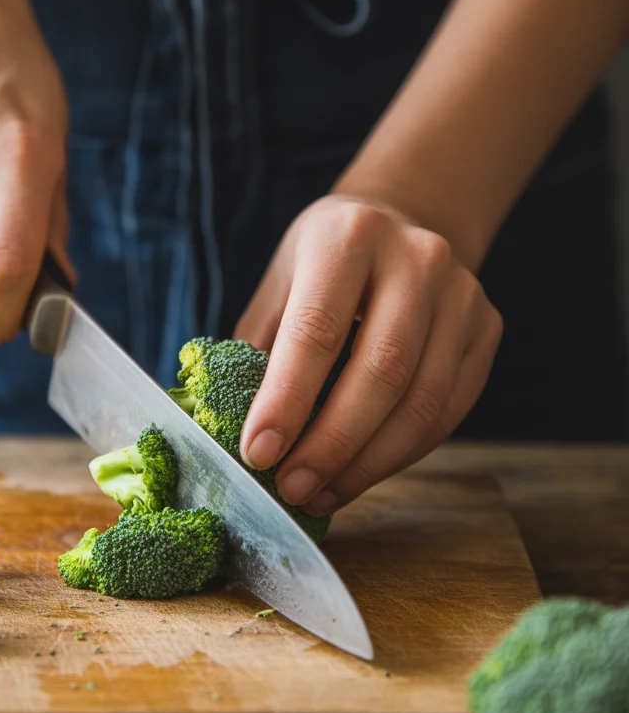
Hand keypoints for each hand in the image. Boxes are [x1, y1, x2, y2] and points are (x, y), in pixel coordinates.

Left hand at [236, 194, 502, 511]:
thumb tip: (227, 429)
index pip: (317, 330)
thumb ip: (256, 348)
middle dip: (331, 444)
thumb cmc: (325, 261)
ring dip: (367, 463)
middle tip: (292, 488)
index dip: (287, 399)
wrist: (404, 219)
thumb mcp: (281, 282)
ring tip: (321, 493)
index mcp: (349, 237)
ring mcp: (462, 294)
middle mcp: (416, 258)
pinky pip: (447, 411)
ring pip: (422, 401)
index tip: (259, 454)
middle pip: (380, 371)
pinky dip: (401, 455)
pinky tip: (359, 474)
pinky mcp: (486, 329)